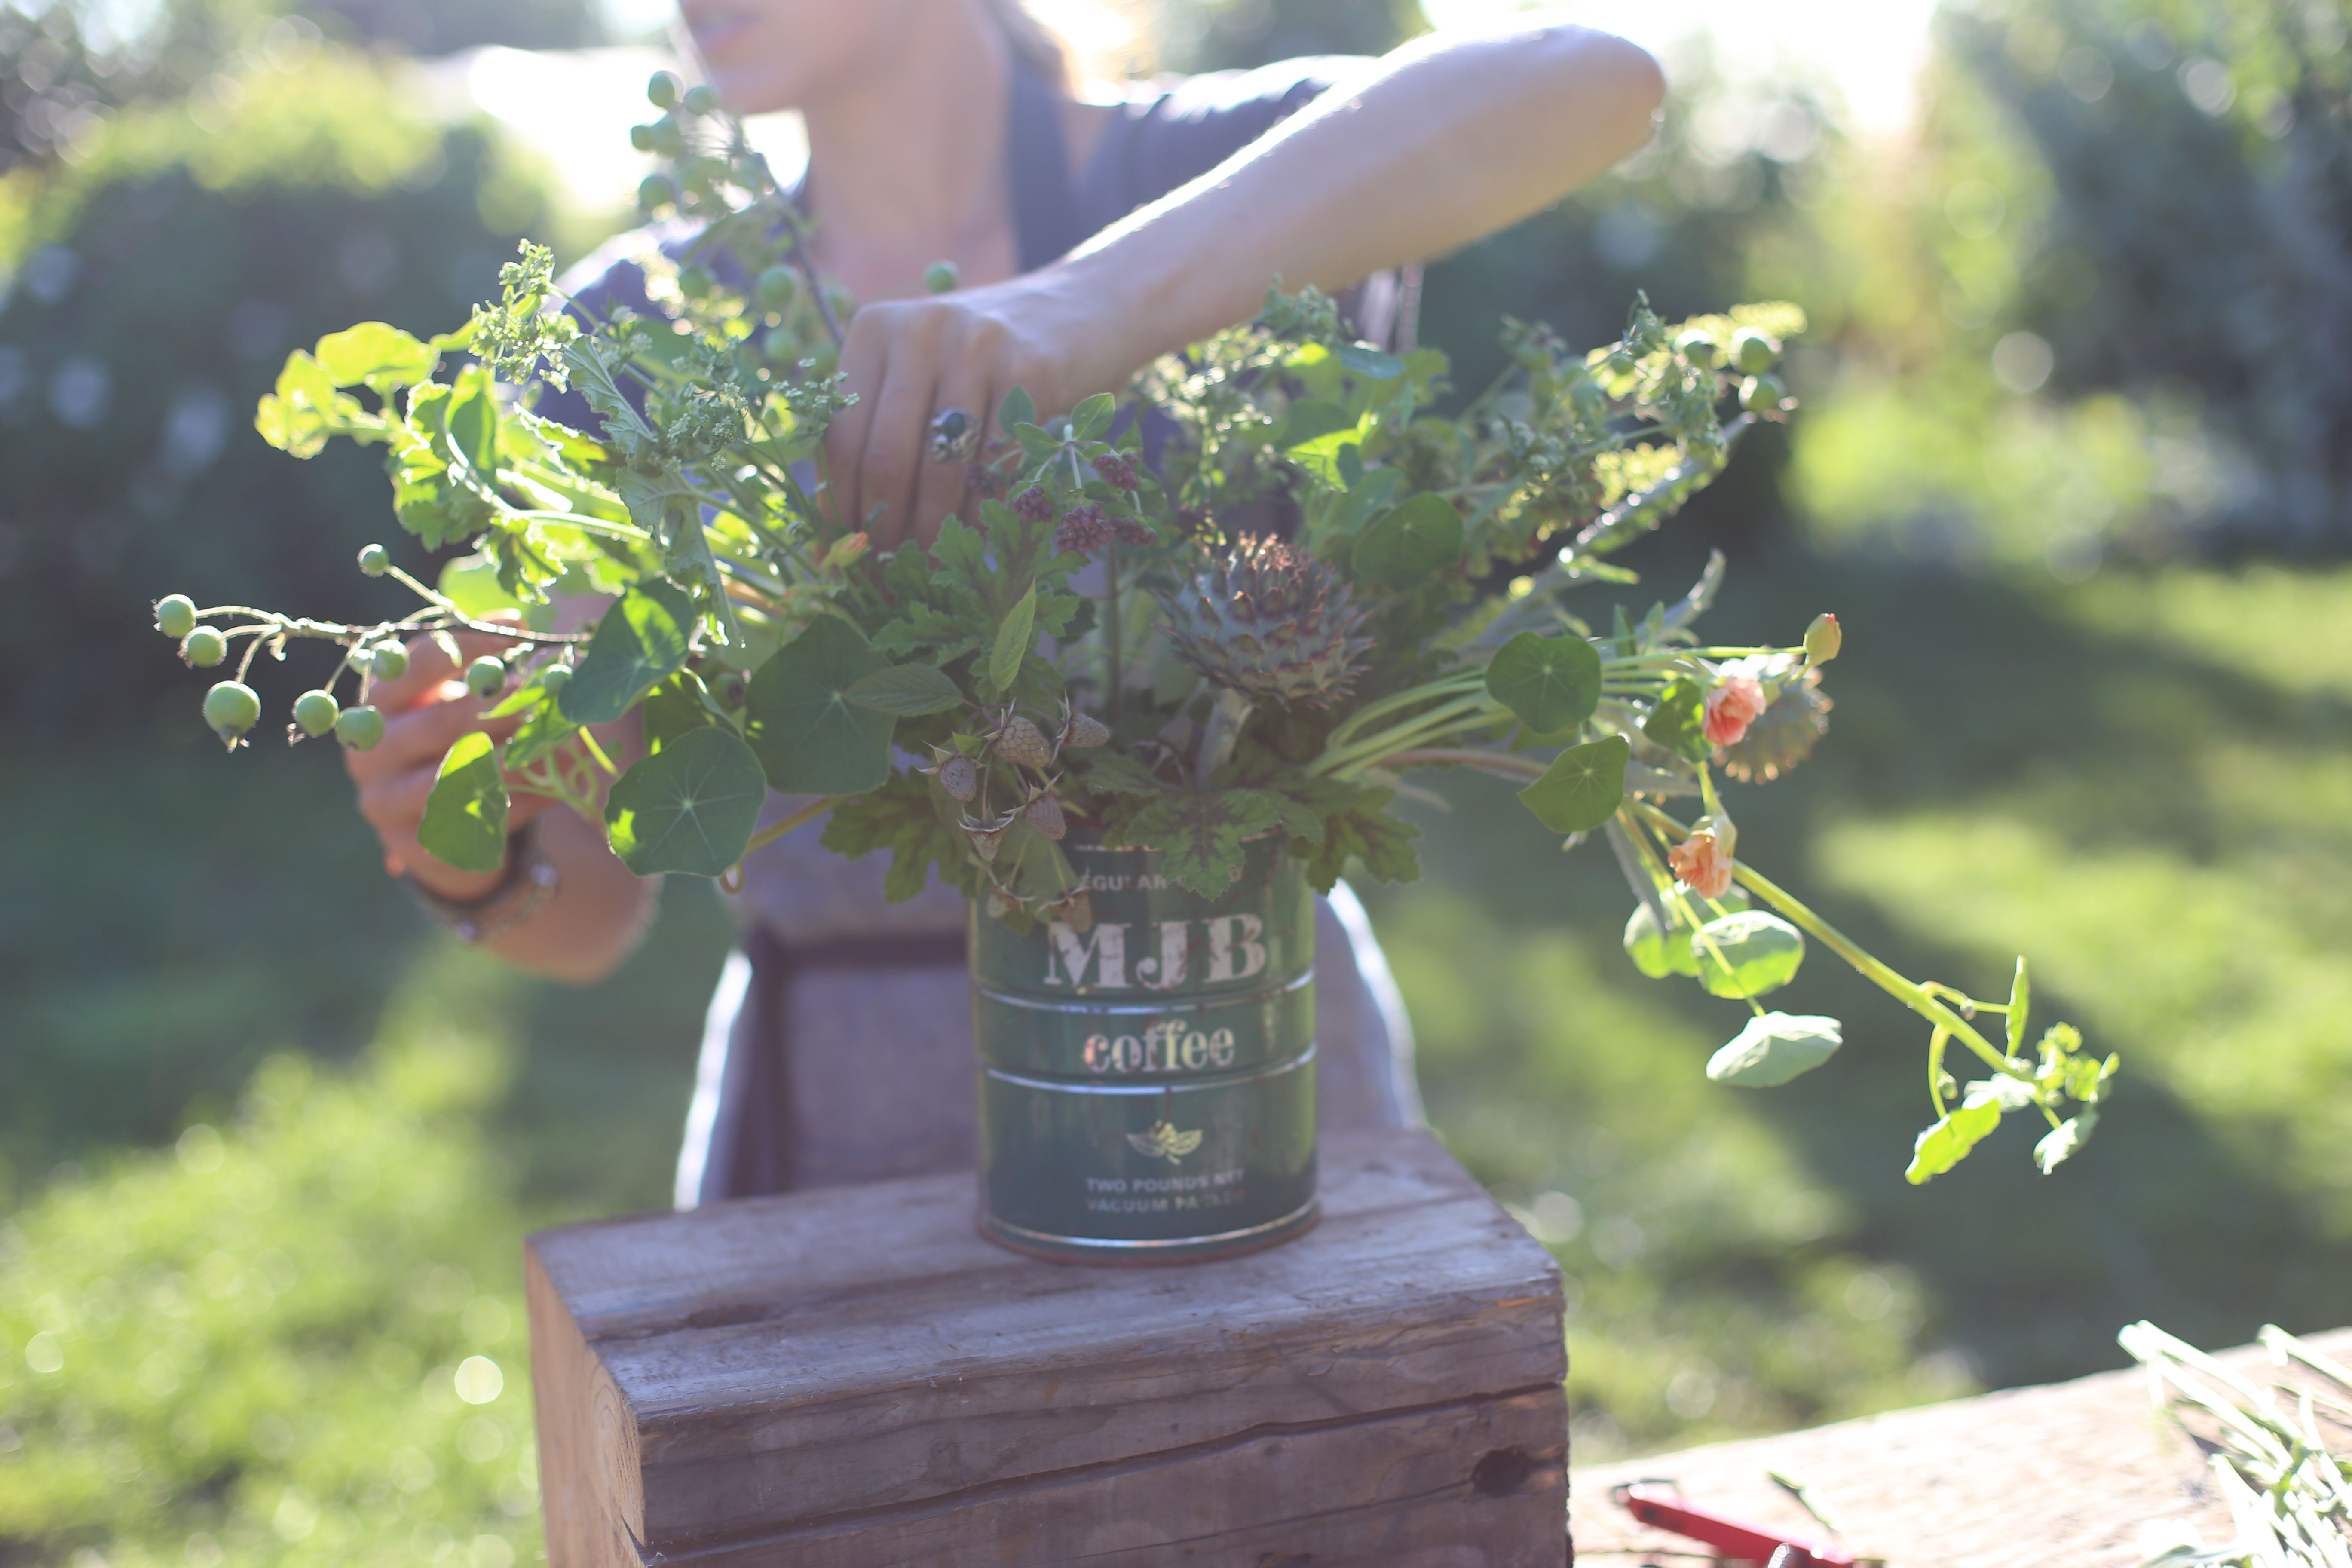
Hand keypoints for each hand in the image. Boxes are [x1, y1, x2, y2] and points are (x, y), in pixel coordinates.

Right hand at [344, 623, 547, 897]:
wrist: (432, 824)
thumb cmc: (450, 742)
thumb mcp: (453, 699)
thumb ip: (477, 668)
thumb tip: (520, 624)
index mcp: (377, 703)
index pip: (415, 664)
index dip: (467, 644)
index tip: (518, 630)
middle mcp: (370, 750)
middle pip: (442, 723)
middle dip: (501, 706)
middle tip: (547, 694)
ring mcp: (385, 801)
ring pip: (458, 777)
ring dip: (516, 757)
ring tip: (559, 740)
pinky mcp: (410, 847)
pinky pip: (474, 822)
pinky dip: (520, 803)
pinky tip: (557, 787)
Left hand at [821, 274, 1132, 551]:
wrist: (1080, 307)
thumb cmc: (983, 358)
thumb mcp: (921, 369)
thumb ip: (878, 424)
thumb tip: (837, 526)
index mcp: (876, 329)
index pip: (842, 437)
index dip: (842, 505)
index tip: (850, 549)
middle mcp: (921, 329)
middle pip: (886, 457)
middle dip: (887, 527)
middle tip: (891, 568)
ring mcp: (978, 346)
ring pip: (942, 471)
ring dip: (933, 531)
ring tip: (930, 561)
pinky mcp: (1031, 371)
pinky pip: (996, 469)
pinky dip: (983, 514)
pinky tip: (978, 534)